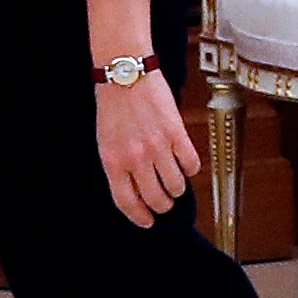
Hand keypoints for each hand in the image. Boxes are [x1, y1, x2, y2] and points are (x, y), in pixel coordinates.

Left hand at [97, 66, 200, 225]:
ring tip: (175, 183)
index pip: (127, 202)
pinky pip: (191, 164)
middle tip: (165, 202)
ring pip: (176, 185)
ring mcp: (157, 147)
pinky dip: (190, 169)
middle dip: (162, 206)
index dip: (139, 217)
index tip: (148, 222)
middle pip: (155, 198)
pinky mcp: (177, 133)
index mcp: (113, 162)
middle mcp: (135, 159)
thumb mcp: (106, 142)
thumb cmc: (113, 107)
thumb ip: (119, 167)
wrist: (126, 75)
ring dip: (177, 189)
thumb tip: (136, 189)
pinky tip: (185, 164)